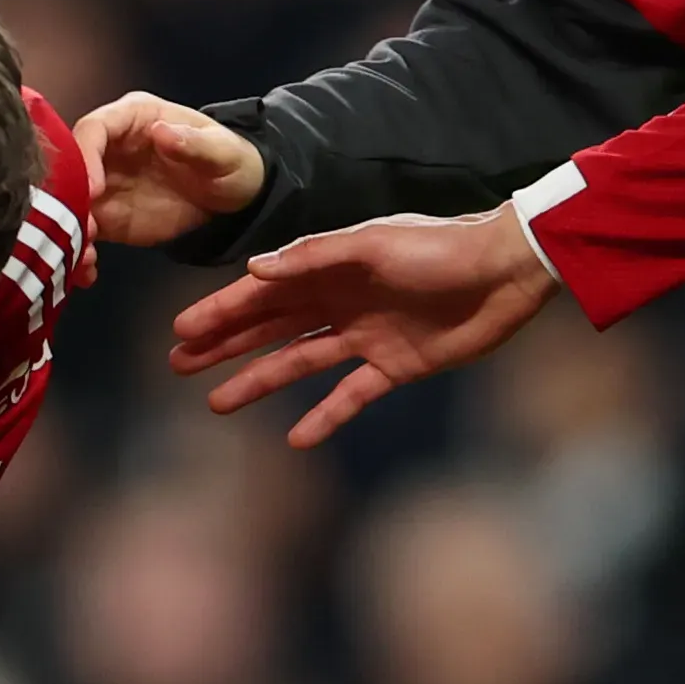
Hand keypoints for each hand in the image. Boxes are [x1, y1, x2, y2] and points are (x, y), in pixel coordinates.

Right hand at [76, 92, 263, 246]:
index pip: (95, 128)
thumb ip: (192, 142)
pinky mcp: (107, 215)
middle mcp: (109, 147)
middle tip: (82, 230)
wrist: (234, 195)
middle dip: (68, 198)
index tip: (94, 189)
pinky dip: (80, 251)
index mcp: (133, 118)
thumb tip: (160, 131)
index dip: (85, 155)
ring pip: (70, 201)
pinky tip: (86, 271)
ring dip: (69, 229)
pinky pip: (83, 231)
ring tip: (82, 257)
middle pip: (70, 166)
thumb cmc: (229, 160)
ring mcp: (104, 182)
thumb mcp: (221, 151)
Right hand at [165, 211, 558, 445]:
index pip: (261, 293)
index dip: (221, 312)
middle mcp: (339, 302)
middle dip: (225, 346)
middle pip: (270, 328)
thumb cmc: (440, 247)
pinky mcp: (396, 366)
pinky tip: (295, 438)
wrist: (505, 272)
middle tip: (179, 365)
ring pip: (298, 362)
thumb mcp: (371, 245)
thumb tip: (253, 270)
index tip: (181, 332)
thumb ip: (313, 256)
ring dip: (259, 381)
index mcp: (328, 268)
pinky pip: (350, 395)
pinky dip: (325, 416)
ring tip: (217, 405)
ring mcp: (365, 336)